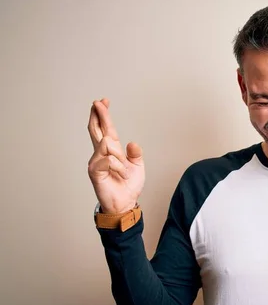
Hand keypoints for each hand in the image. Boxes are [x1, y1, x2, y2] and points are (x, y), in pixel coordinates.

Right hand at [87, 98, 144, 213]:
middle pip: (96, 129)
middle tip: (98, 102)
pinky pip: (108, 159)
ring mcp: (95, 161)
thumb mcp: (138, 167)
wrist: (126, 203)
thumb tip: (132, 143)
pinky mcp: (94, 170)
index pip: (106, 129)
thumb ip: (135, 154)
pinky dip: (119, 167)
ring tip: (124, 171)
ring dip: (120, 157)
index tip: (103, 101)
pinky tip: (121, 175)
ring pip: (107, 144)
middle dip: (98, 114)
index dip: (104, 115)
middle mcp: (101, 153)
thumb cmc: (129, 186)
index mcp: (112, 151)